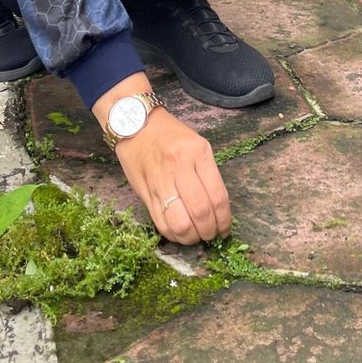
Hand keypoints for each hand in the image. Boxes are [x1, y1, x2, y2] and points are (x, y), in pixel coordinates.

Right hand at [116, 109, 231, 243]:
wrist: (135, 124)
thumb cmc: (171, 134)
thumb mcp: (198, 145)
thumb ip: (208, 174)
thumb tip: (217, 209)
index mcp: (197, 154)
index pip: (217, 197)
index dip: (224, 220)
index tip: (225, 229)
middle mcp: (179, 168)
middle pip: (200, 213)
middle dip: (209, 231)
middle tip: (211, 235)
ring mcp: (160, 182)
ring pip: (179, 223)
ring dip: (191, 238)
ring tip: (196, 237)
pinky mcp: (144, 194)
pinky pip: (161, 223)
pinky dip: (173, 235)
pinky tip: (180, 233)